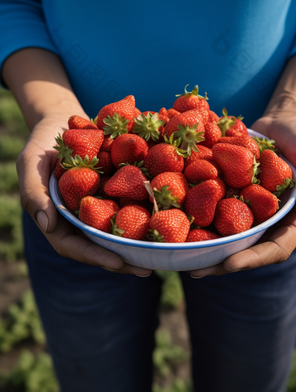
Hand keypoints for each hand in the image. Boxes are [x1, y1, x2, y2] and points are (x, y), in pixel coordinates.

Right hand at [16, 113, 151, 275]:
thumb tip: (48, 225)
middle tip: (148, 268)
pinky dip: (147, 212)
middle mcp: (82, 218)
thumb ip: (34, 194)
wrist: (63, 122)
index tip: (118, 262)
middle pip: (103, 245)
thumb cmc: (42, 144)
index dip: (96, 256)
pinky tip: (169, 217)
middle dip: (124, 259)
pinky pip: (131, 203)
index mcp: (60, 220)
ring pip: (120, 229)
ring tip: (164, 252)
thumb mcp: (30, 164)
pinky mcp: (116, 191)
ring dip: (140, 242)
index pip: (75, 246)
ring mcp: (100, 205)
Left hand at [190, 114, 295, 276]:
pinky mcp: (228, 192)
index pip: (273, 249)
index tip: (229, 264)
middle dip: (219, 261)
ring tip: (178, 251)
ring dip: (202, 243)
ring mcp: (244, 207)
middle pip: (242, 248)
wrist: (281, 122)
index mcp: (288, 221)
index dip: (252, 259)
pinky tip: (173, 214)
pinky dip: (195, 212)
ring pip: (223, 232)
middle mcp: (264, 220)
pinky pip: (211, 205)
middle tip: (195, 269)